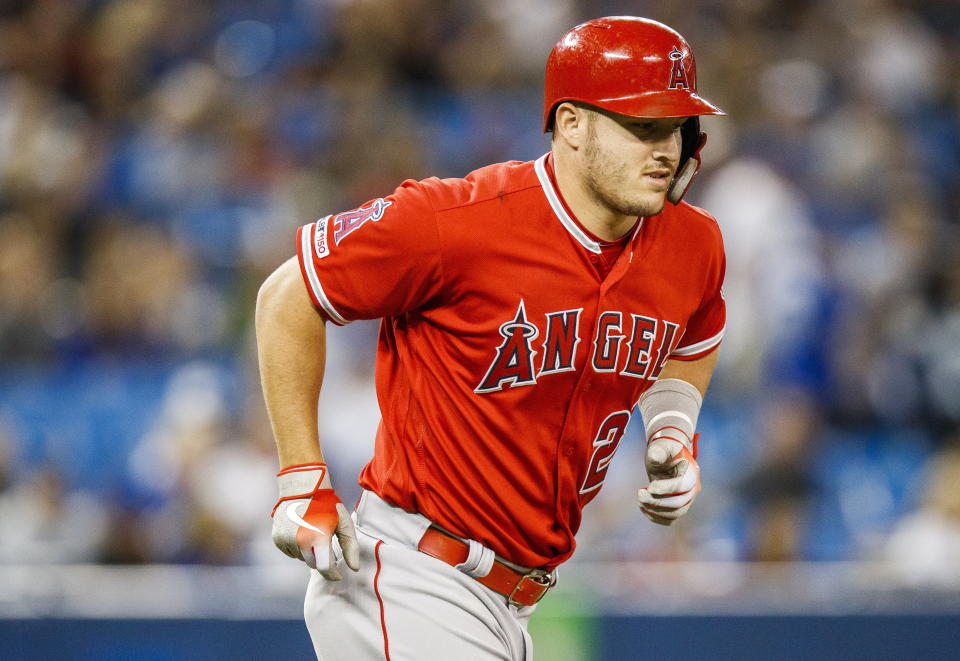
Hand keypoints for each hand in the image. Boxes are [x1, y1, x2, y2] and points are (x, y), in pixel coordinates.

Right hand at [271, 463, 359, 578]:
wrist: (302, 486)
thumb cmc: (327, 505)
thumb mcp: (343, 523)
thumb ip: (350, 547)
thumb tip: (354, 569)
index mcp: (318, 538)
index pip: (325, 569)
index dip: (333, 575)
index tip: (338, 574)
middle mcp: (300, 542)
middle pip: (314, 564)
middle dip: (322, 559)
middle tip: (327, 542)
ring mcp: (286, 540)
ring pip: (302, 558)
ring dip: (310, 552)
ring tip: (314, 532)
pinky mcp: (277, 538)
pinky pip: (291, 552)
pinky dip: (298, 547)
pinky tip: (302, 531)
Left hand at [637, 432, 700, 525]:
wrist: (667, 456)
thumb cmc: (664, 450)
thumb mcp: (660, 447)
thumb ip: (658, 451)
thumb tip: (655, 457)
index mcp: (692, 472)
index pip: (683, 486)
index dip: (666, 489)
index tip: (649, 486)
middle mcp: (693, 489)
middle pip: (679, 504)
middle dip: (657, 501)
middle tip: (639, 493)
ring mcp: (687, 500)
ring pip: (675, 514)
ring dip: (655, 511)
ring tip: (639, 500)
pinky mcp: (678, 507)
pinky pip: (670, 519)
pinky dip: (656, 517)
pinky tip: (643, 507)